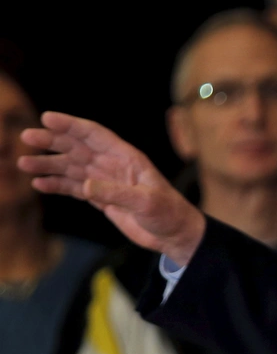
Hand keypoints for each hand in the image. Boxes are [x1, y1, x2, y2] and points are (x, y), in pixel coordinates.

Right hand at [20, 111, 206, 264]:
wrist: (174, 235)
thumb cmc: (169, 214)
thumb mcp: (147, 202)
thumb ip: (117, 193)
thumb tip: (85, 185)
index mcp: (127, 158)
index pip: (95, 135)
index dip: (71, 125)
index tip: (48, 118)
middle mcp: (113, 166)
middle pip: (77, 148)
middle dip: (52, 141)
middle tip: (26, 137)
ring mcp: (105, 182)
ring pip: (71, 168)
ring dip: (49, 165)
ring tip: (24, 163)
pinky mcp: (101, 199)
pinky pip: (74, 188)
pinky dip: (57, 185)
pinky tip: (39, 184)